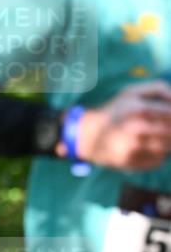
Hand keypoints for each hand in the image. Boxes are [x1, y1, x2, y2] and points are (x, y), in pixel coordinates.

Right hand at [56, 81, 170, 170]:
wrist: (88, 135)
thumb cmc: (116, 110)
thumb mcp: (133, 91)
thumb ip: (159, 88)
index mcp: (139, 109)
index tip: (170, 115)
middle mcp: (136, 129)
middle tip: (165, 128)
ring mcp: (133, 148)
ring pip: (168, 148)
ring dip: (168, 143)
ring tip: (158, 136)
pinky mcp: (131, 162)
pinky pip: (158, 161)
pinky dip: (160, 155)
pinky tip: (149, 148)